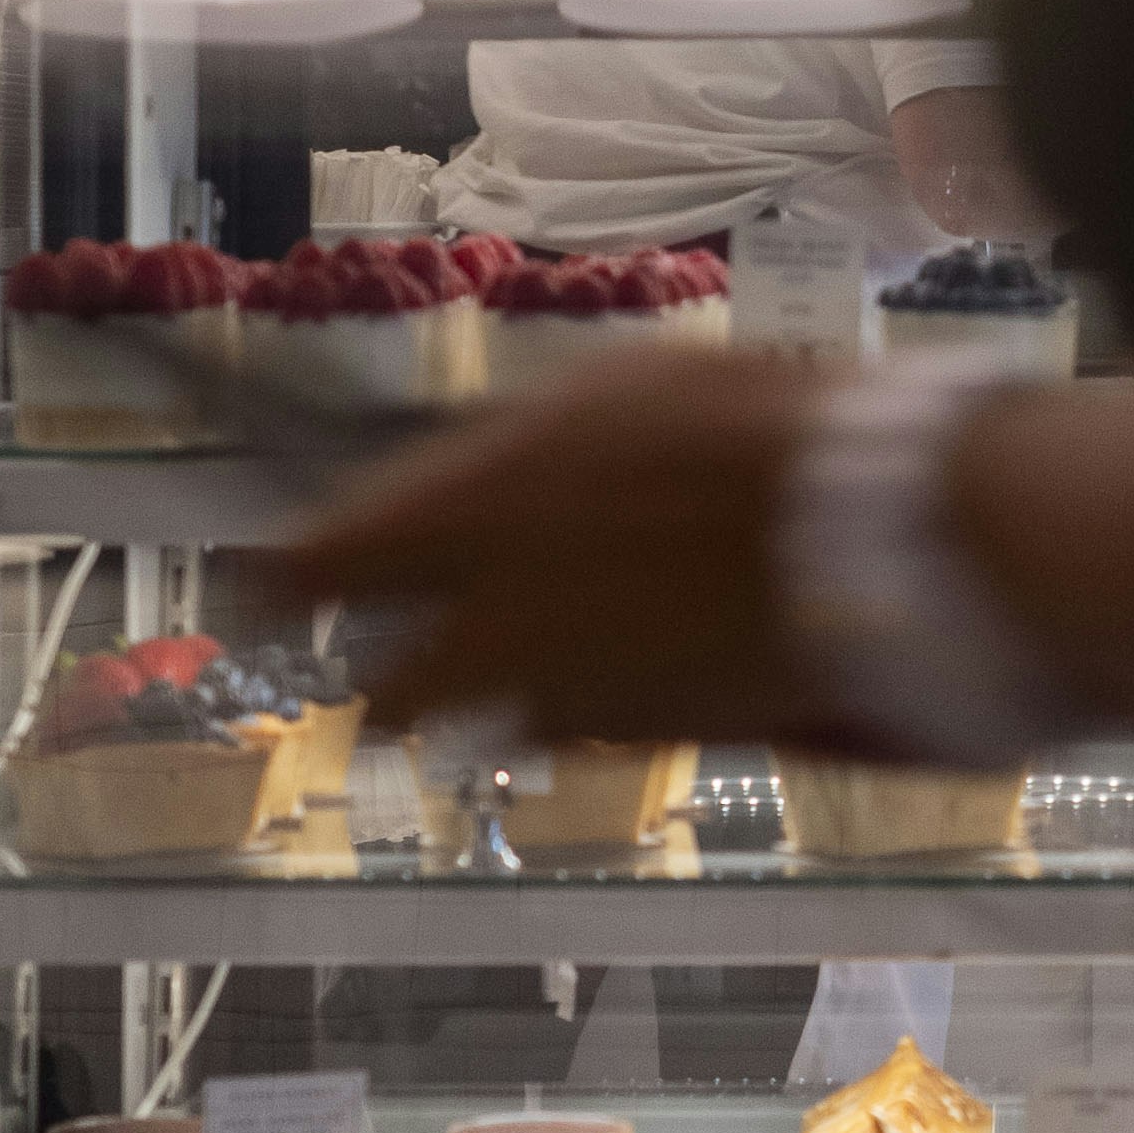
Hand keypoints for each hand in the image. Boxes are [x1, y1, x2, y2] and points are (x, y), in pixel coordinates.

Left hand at [267, 348, 828, 748]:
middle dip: (389, 671)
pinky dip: (585, 700)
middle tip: (408, 642)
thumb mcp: (613, 393)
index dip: (278, 578)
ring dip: (497, 686)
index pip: (310, 570)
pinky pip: (575, 727)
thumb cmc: (744, 430)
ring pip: (482, 716)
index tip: (263, 580)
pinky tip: (641, 647)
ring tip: (561, 630)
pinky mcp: (635, 738)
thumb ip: (516, 450)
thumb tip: (471, 474)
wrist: (870, 534)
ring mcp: (562, 693)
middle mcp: (489, 624)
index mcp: (462, 515)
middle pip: (384, 690)